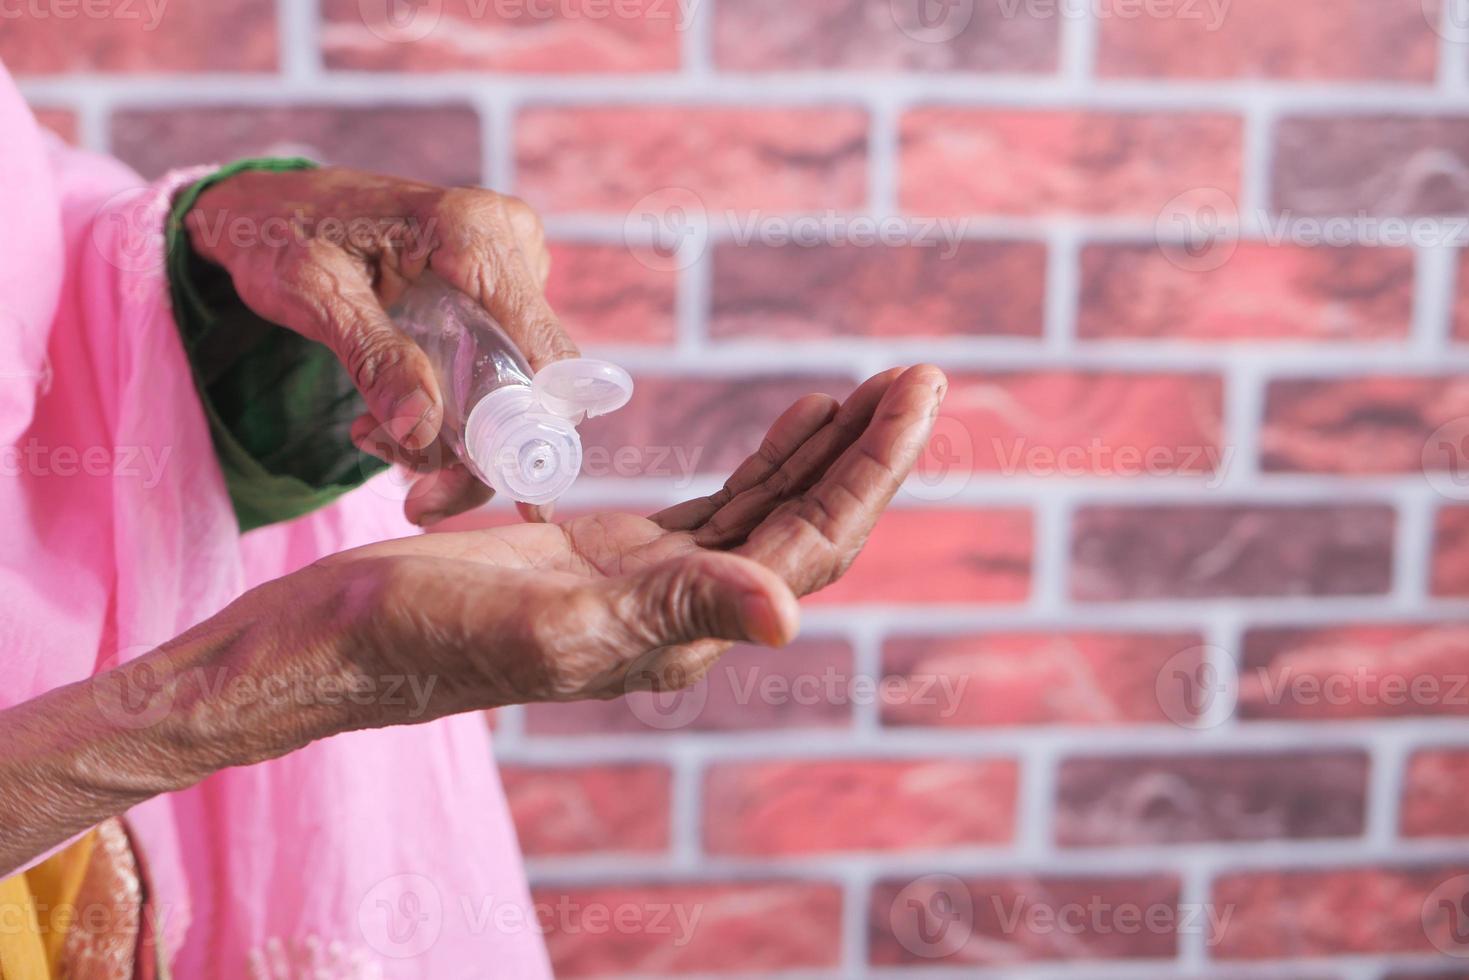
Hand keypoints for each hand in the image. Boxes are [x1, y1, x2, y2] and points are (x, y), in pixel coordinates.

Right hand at [145, 366, 944, 767]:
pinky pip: (720, 506)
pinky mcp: (619, 557)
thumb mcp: (554, 618)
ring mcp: (654, 583)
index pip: (810, 544)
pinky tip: (794, 426)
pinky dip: (765, 463)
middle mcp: (686, 614)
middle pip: (806, 525)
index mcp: (685, 631)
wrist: (349, 637)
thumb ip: (676, 610)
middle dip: (867, 451)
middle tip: (917, 377)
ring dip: (824, 452)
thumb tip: (789, 617)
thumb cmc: (429, 632)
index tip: (915, 394)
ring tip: (874, 391)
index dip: (871, 471)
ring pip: (768, 512)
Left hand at [185, 166, 570, 523]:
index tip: (490, 491)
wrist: (267, 203)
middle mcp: (510, 240)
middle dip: (478, 448)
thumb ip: (373, 357)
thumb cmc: (280, 233)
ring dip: (458, 435)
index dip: (531, 429)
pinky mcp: (501, 287)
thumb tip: (423, 431)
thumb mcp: (312, 294)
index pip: (543, 352)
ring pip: (518, 383)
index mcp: (473, 231)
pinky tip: (396, 410)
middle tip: (413, 495)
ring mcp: (512, 263)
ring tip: (374, 438)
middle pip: (536, 379)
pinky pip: (501, 366)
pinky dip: (456, 408)